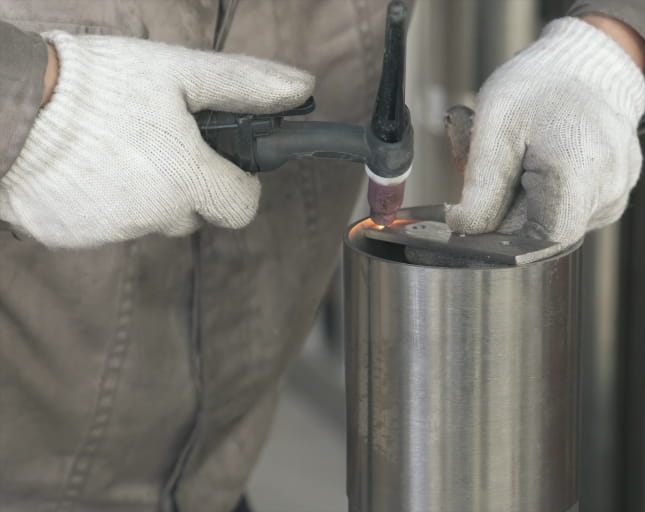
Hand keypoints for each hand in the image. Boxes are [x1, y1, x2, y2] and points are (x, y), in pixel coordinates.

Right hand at [0, 31, 313, 247]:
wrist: (4, 105)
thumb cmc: (92, 84)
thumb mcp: (178, 72)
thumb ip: (244, 85)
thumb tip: (302, 90)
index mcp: (189, 181)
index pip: (242, 207)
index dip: (237, 182)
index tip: (219, 158)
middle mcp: (155, 217)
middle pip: (195, 213)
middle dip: (189, 184)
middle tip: (157, 140)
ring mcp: (111, 231)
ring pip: (149, 219)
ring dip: (144, 191)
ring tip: (112, 144)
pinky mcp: (69, 236)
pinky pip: (104, 224)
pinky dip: (102, 201)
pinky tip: (81, 164)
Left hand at [445, 17, 644, 245]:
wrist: (589, 65)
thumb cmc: (541, 86)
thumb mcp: (495, 123)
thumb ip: (481, 186)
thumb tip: (463, 228)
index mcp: (577, 174)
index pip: (538, 242)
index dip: (504, 234)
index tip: (484, 208)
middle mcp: (606, 192)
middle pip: (544, 234)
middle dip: (511, 209)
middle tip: (499, 165)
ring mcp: (615, 196)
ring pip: (556, 224)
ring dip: (528, 201)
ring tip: (523, 156)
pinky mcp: (615, 196)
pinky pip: (572, 211)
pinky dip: (549, 195)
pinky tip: (544, 163)